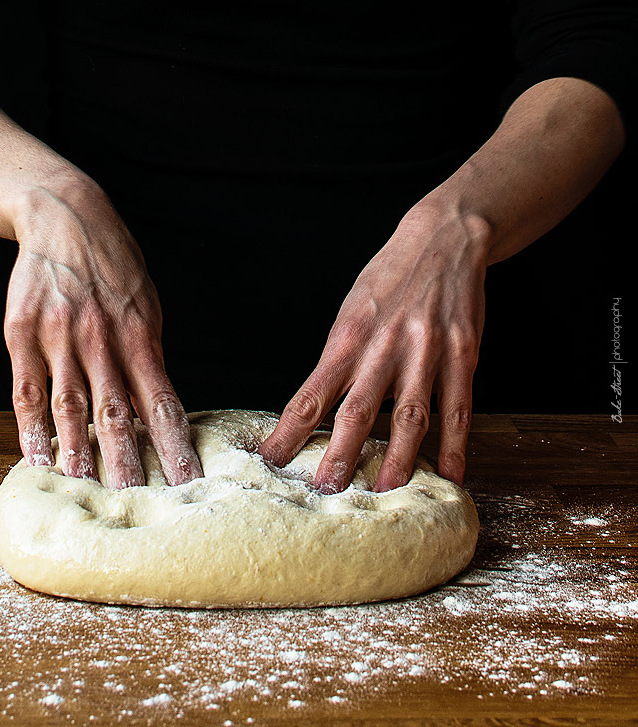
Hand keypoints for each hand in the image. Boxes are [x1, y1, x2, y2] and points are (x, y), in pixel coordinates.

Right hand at [3, 178, 202, 488]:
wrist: (65, 215)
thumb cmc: (113, 265)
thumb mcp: (145, 302)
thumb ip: (148, 354)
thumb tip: (159, 407)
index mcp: (140, 332)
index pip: (162, 400)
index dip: (175, 445)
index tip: (189, 483)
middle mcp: (101, 336)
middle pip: (118, 411)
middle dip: (131, 463)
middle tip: (141, 506)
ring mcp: (59, 334)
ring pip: (71, 405)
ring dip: (80, 453)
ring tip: (89, 492)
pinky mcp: (22, 332)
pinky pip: (27, 389)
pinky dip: (31, 428)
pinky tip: (37, 458)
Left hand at [257, 200, 491, 492]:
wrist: (443, 239)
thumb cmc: (389, 278)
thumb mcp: (353, 310)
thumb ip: (340, 359)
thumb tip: (316, 411)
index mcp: (349, 335)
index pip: (313, 392)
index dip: (290, 429)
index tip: (271, 459)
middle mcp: (385, 345)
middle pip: (358, 410)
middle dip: (340, 455)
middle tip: (326, 492)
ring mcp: (427, 351)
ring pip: (410, 416)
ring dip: (397, 460)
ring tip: (384, 494)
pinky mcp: (462, 354)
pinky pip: (458, 408)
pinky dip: (455, 446)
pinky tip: (451, 476)